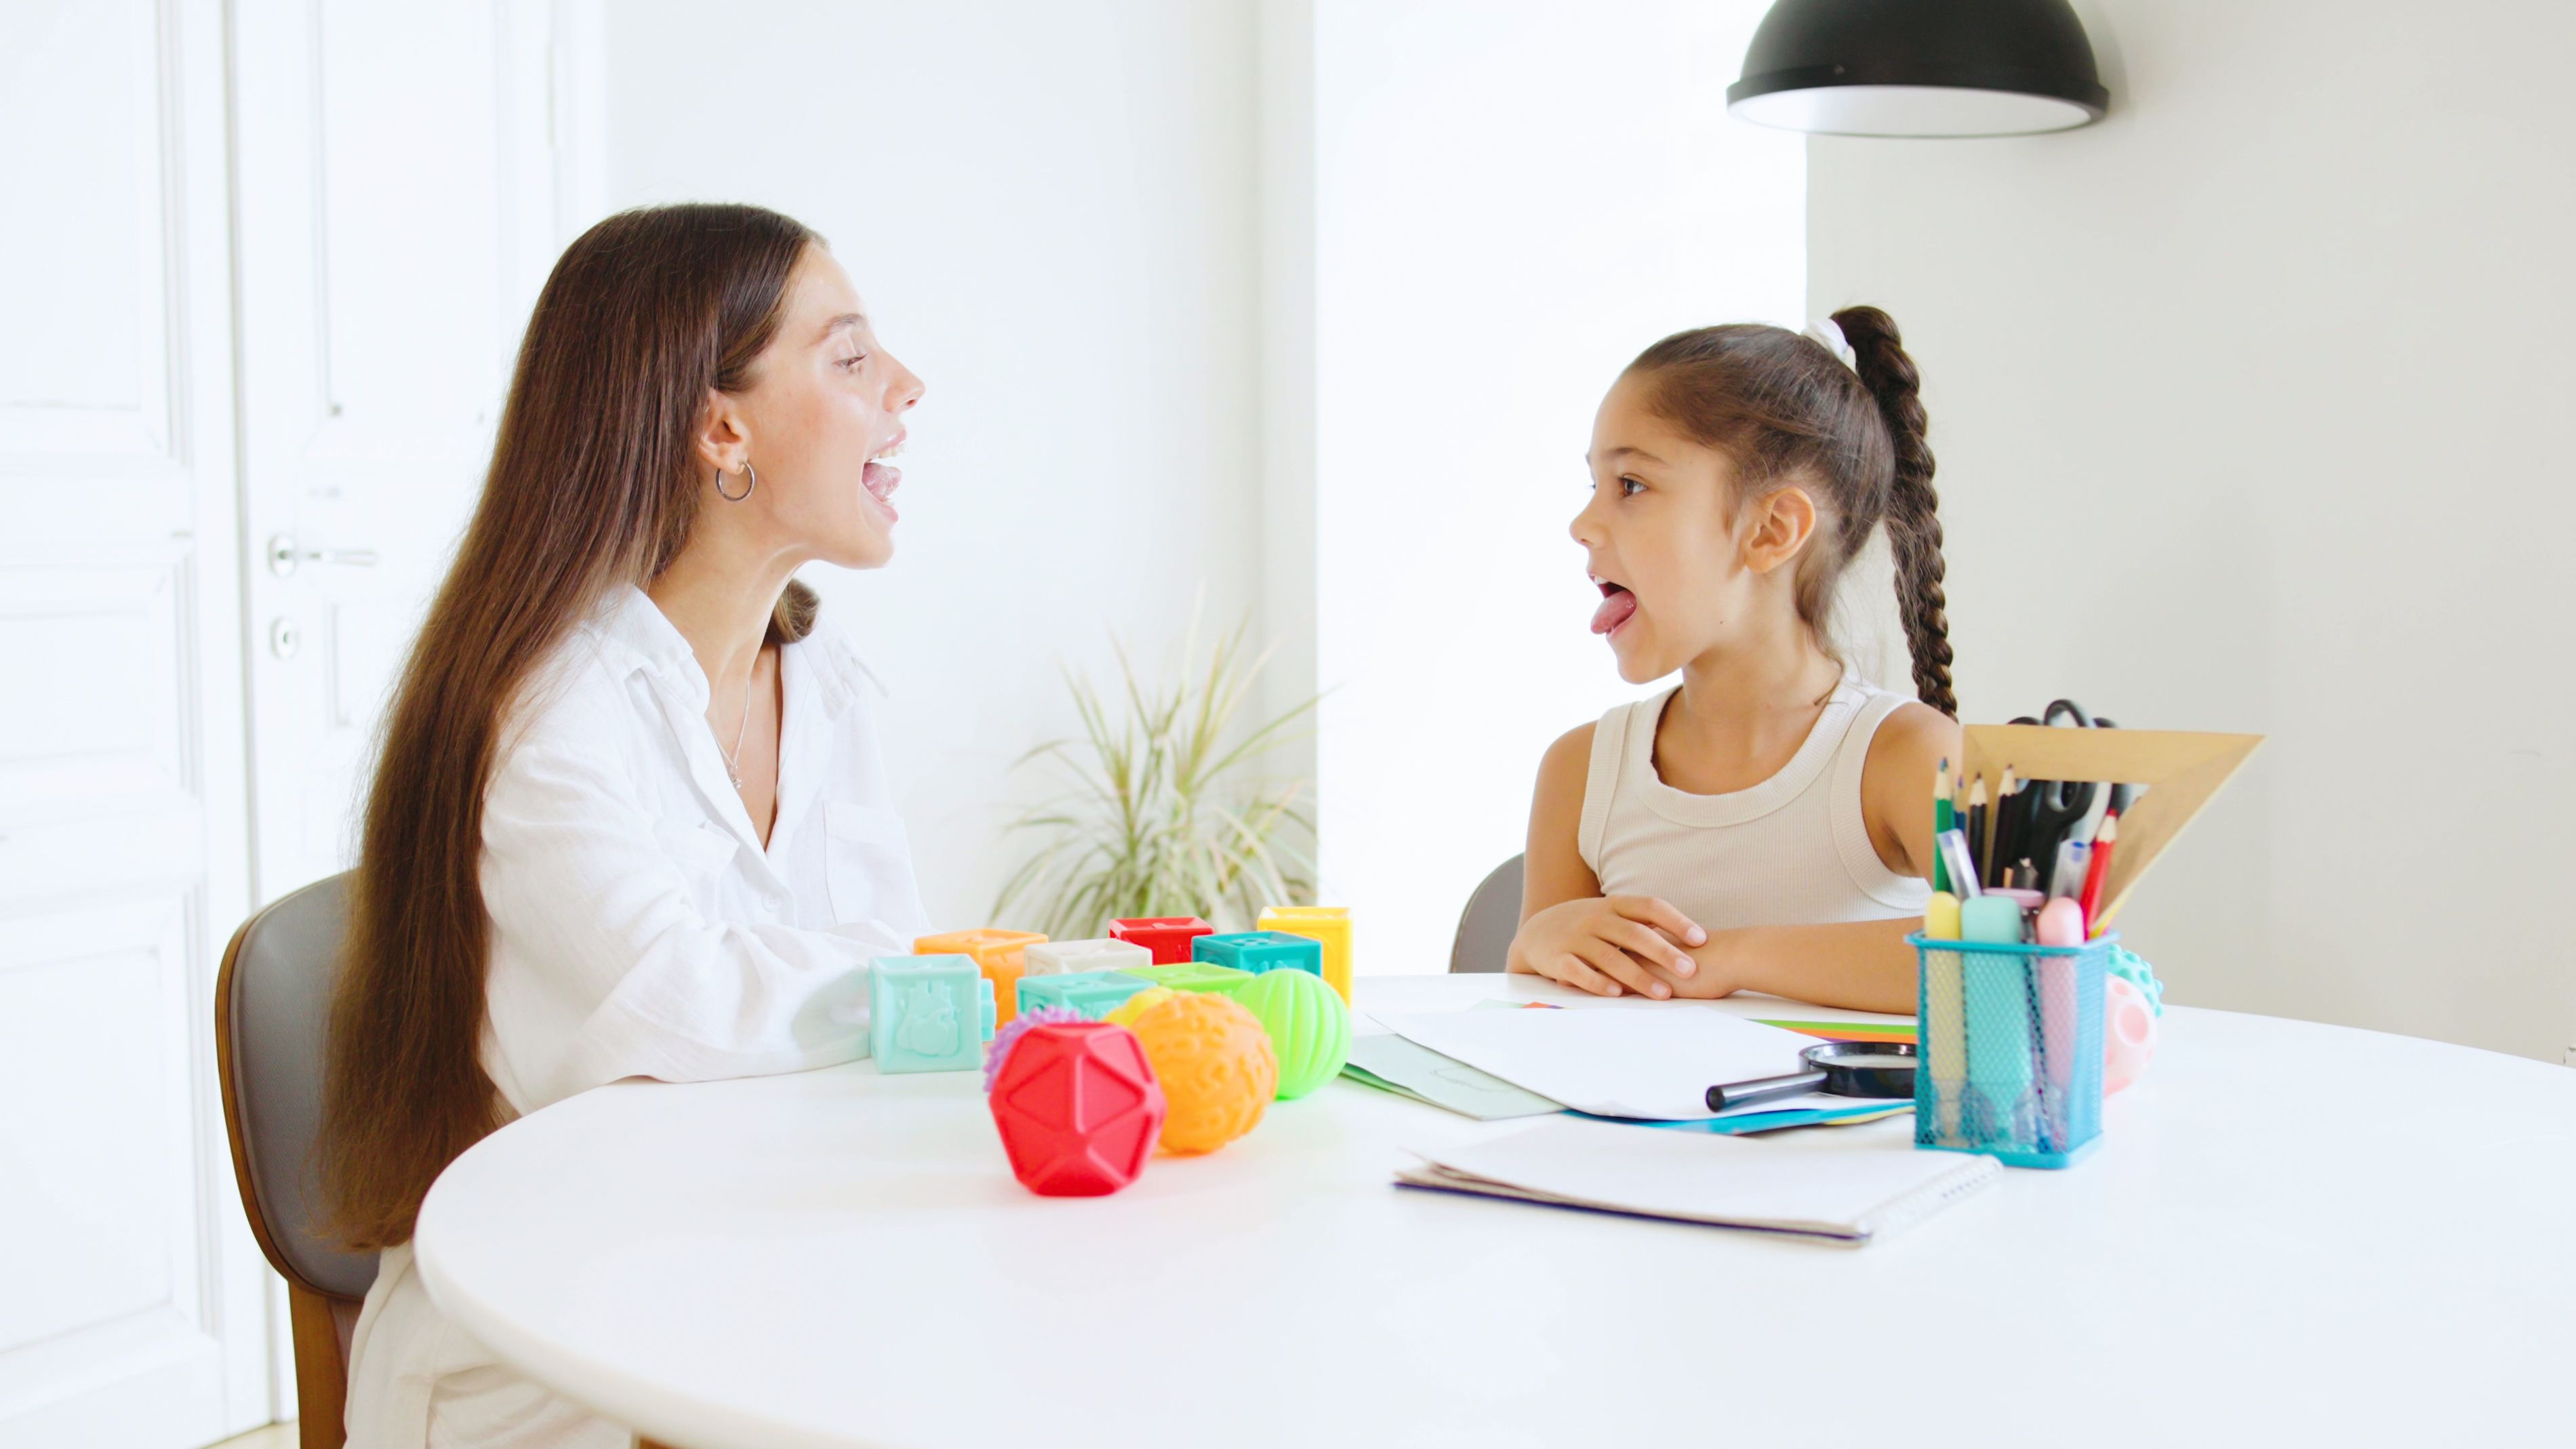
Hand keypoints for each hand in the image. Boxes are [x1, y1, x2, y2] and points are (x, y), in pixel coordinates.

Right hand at [1507, 895, 1706, 998]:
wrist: (1534, 934)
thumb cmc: (1585, 927)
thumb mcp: (1611, 916)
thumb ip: (1643, 923)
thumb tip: (1692, 936)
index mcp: (1614, 906)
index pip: (1650, 906)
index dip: (1676, 921)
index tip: (1701, 939)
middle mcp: (1595, 918)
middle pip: (1634, 934)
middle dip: (1664, 952)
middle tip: (1690, 970)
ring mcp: (1575, 938)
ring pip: (1610, 956)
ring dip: (1638, 976)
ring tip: (1663, 993)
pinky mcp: (1557, 959)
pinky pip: (1579, 971)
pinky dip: (1598, 982)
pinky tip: (1618, 994)